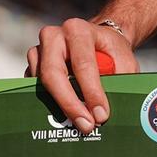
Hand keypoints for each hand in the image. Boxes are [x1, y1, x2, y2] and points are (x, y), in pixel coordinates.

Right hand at [24, 18, 139, 132]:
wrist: (98, 39)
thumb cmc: (111, 49)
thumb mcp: (124, 59)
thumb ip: (121, 79)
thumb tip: (113, 110)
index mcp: (78, 30)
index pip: (83, 64)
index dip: (91, 92)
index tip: (101, 115)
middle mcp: (53, 37)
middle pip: (53, 74)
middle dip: (69, 104)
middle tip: (86, 126)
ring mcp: (38, 51)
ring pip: (41, 84)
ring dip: (58, 107)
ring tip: (77, 124)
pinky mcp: (32, 66)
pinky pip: (35, 89)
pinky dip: (49, 104)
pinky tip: (64, 117)